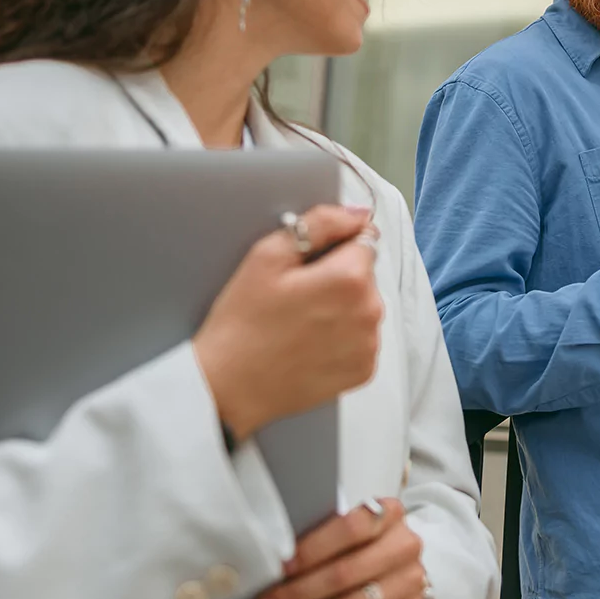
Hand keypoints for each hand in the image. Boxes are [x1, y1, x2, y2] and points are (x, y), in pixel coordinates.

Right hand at [195, 204, 384, 441]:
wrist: (229, 386)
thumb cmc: (242, 322)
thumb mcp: (268, 256)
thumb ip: (320, 223)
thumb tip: (357, 213)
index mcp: (351, 278)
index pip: (363, 238)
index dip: (334, 245)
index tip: (307, 263)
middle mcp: (370, 312)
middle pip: (365, 274)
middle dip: (338, 276)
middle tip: (296, 295)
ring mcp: (369, 345)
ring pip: (365, 306)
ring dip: (343, 306)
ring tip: (301, 321)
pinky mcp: (364, 371)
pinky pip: (362, 338)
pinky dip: (344, 336)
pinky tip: (311, 342)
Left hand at [252, 498, 425, 598]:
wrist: (398, 566)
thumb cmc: (360, 545)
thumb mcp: (347, 529)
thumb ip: (320, 537)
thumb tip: (271, 558)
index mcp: (389, 514)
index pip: (350, 528)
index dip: (312, 549)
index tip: (280, 567)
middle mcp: (404, 547)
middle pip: (346, 573)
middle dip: (299, 593)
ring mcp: (410, 583)